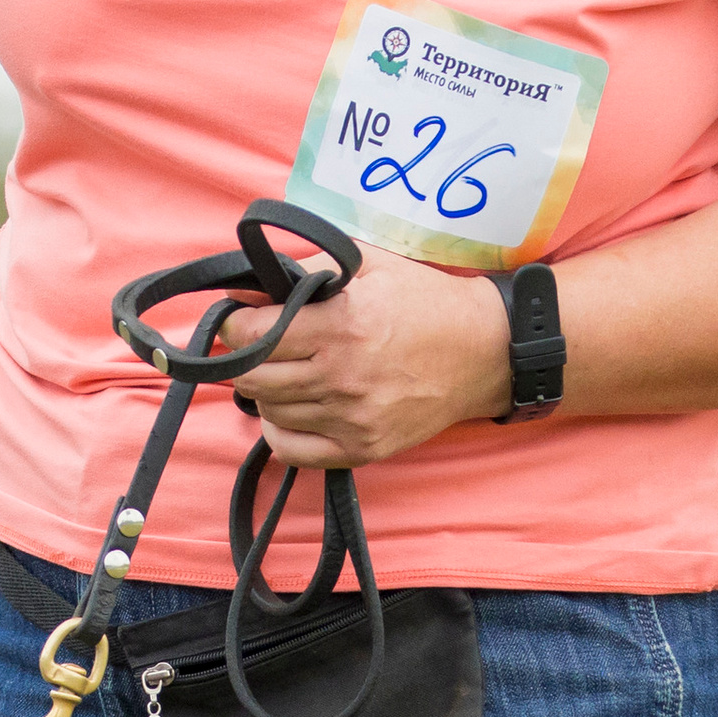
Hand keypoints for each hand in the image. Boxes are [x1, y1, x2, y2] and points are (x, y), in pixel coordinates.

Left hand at [215, 247, 508, 467]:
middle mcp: (342, 376)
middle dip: (244, 357)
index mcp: (342, 325)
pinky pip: (292, 450)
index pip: (251, 334)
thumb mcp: (368, 266)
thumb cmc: (424, 302)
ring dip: (267, 390)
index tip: (239, 318)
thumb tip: (248, 287)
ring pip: (269, 411)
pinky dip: (281, 430)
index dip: (234, 324)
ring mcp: (351, 419)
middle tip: (258, 344)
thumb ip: (306, 270)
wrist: (483, 352)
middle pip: (251, 377)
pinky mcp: (362, 449)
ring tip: (287, 370)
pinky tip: (293, 408)